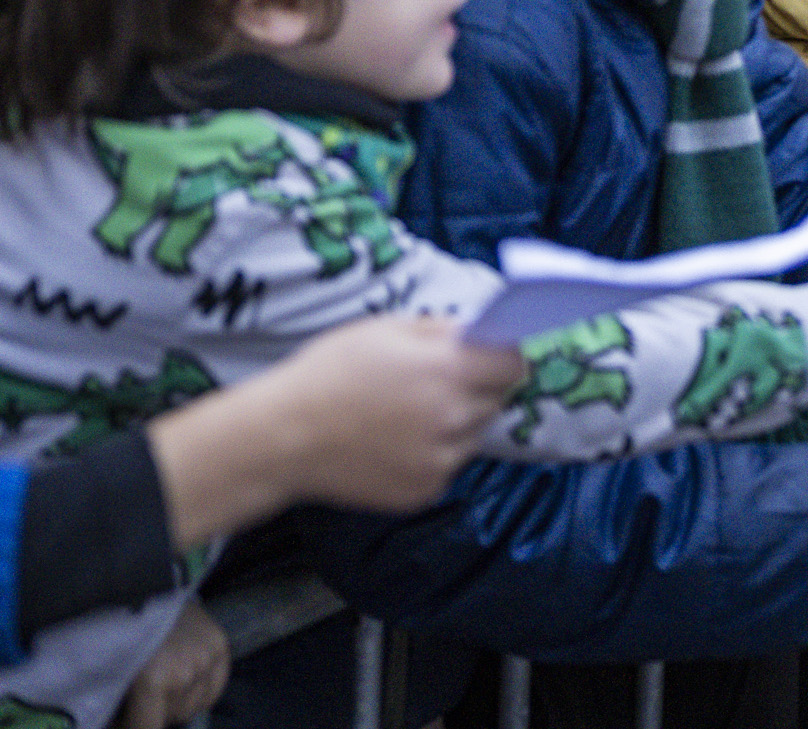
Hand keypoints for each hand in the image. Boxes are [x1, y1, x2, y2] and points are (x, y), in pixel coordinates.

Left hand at [116, 596, 228, 728]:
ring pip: (194, 705)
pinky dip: (201, 693)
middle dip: (155, 712)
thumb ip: (118, 706)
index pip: (149, 727)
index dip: (134, 726)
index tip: (126, 721)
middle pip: (173, 717)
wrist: (144, 587)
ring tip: (162, 685)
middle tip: (141, 698)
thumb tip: (121, 726)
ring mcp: (208, 658)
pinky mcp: (221, 646)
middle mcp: (187, 671)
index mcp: (156, 680)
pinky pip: (215, 689)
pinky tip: (185, 683)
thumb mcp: (108, 672)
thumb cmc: (118, 634)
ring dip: (178, 702)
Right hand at [146, 316, 528, 543]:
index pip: (515, 364)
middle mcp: (454, 418)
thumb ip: (443, 331)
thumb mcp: (386, 330)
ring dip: (457, 423)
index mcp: (450, 371)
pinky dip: (433, 454)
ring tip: (408, 414)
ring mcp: (442, 460)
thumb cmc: (328, 374)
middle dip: (478, 388)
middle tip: (439, 383)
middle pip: (496, 400)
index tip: (491, 357)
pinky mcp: (425, 491)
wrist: (279, 438)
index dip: (505, 358)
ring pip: (473, 435)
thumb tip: (482, 333)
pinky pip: (448, 465)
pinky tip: (393, 443)